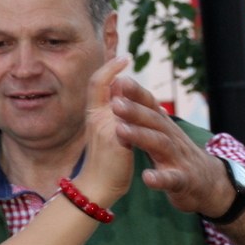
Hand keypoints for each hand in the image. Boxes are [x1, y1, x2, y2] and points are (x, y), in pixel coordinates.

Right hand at [74, 56, 137, 206]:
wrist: (97, 188)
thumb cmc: (103, 163)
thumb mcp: (104, 134)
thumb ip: (110, 117)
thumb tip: (119, 99)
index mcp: (93, 116)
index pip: (95, 85)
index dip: (107, 69)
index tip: (122, 58)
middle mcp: (97, 118)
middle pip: (101, 84)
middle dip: (113, 68)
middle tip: (126, 56)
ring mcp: (106, 127)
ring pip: (116, 98)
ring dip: (127, 84)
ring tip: (135, 74)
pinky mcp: (118, 139)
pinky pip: (128, 117)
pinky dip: (138, 105)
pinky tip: (151, 104)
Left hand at [110, 88, 226, 214]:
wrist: (208, 183)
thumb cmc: (177, 156)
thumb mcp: (162, 135)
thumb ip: (145, 119)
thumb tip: (124, 95)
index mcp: (164, 128)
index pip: (151, 107)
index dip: (137, 94)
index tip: (119, 80)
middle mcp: (172, 138)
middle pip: (154, 121)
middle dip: (134, 111)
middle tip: (115, 103)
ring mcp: (178, 159)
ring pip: (161, 144)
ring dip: (141, 136)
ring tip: (120, 131)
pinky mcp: (183, 181)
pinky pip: (172, 179)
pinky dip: (160, 178)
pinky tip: (147, 177)